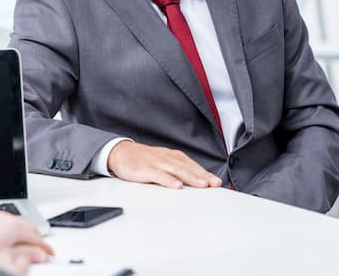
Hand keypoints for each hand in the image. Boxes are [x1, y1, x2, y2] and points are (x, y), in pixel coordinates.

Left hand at [0, 212, 53, 275]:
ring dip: (22, 237)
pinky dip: (10, 235)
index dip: (45, 249)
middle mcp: (4, 219)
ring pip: (16, 226)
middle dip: (36, 241)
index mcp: (14, 226)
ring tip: (24, 251)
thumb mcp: (6, 263)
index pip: (38, 237)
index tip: (49, 256)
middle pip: (28, 228)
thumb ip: (25, 261)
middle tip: (40, 254)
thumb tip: (37, 257)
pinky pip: (4, 226)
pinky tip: (5, 246)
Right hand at [107, 140, 221, 188]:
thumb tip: (196, 181)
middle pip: (187, 168)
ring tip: (202, 185)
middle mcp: (167, 158)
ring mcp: (156, 163)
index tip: (217, 182)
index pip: (192, 165)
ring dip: (190, 177)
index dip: (205, 173)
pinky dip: (168, 180)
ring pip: (176, 170)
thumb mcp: (163, 162)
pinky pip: (159, 175)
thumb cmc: (143, 160)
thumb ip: (178, 170)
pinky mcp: (145, 169)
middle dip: (202, 176)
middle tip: (214, 184)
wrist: (120, 152)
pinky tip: (177, 186)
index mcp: (172, 157)